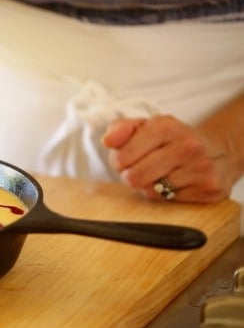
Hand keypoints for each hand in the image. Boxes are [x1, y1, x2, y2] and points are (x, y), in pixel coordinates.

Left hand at [102, 115, 234, 202]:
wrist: (218, 151)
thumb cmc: (170, 140)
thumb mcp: (145, 127)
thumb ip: (120, 129)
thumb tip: (108, 141)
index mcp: (167, 126)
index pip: (123, 154)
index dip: (117, 161)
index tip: (124, 158)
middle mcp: (188, 145)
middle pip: (134, 177)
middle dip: (131, 175)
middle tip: (141, 168)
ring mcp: (201, 168)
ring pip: (151, 191)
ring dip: (149, 186)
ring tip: (160, 173)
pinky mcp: (210, 189)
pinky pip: (170, 201)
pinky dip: (167, 195)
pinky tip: (177, 182)